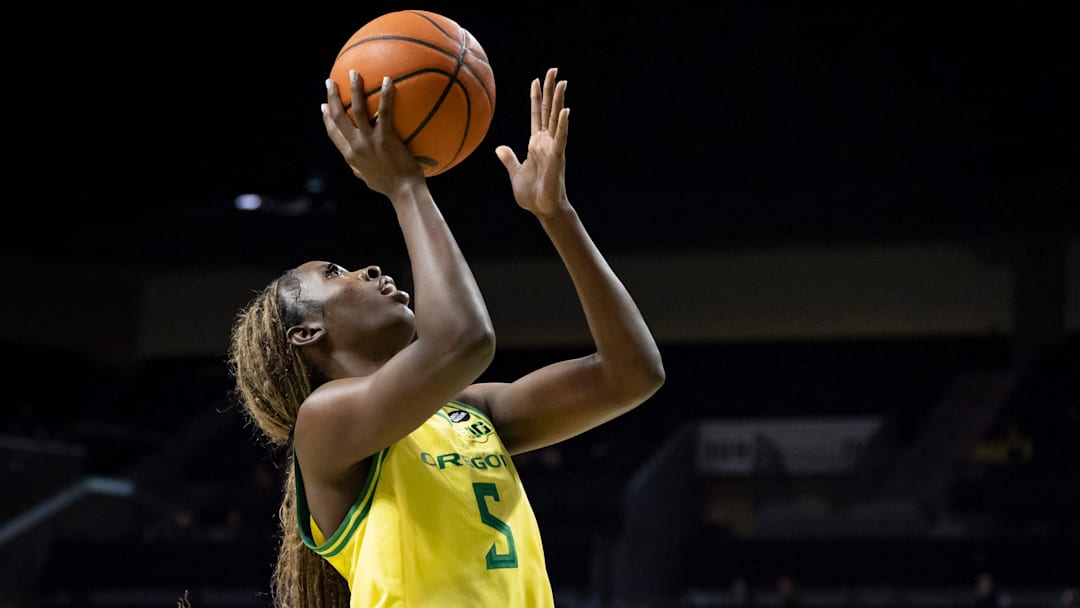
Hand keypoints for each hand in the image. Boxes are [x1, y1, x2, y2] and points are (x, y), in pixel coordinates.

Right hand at [322, 71, 424, 197]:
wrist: (404, 192)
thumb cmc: (391, 187)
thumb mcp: (369, 179)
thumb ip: (361, 168)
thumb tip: (358, 164)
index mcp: (350, 156)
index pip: (333, 132)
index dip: (326, 117)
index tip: (323, 105)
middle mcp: (355, 146)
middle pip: (338, 117)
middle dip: (332, 97)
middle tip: (330, 82)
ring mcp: (369, 141)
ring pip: (356, 109)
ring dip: (354, 89)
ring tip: (354, 73)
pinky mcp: (385, 138)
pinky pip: (384, 112)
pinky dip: (385, 95)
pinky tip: (388, 80)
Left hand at [495, 67, 569, 216]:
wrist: (543, 209)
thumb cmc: (532, 194)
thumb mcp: (515, 172)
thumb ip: (509, 159)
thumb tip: (499, 148)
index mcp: (535, 143)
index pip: (536, 114)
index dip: (536, 97)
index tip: (536, 80)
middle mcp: (546, 141)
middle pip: (548, 110)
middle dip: (550, 90)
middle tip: (553, 70)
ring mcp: (553, 147)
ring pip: (556, 118)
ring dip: (559, 100)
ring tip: (562, 81)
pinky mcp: (557, 156)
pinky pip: (561, 137)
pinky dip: (563, 124)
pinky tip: (566, 110)